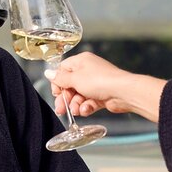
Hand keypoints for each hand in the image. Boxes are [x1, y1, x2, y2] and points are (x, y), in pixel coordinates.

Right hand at [47, 52, 162, 121]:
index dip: (58, 82)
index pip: (63, 70)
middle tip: (61, 109)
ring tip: (77, 110)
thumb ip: (60, 79)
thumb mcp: (75, 79)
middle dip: (65, 98)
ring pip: (79, 96)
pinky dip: (86, 107)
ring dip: (76, 105)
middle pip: (70, 85)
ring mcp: (95, 84)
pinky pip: (89, 102)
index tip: (56, 93)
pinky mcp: (101, 96)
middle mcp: (88, 71)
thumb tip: (48, 73)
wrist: (123, 92)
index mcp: (81, 61)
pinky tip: (86, 110)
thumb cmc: (101, 81)